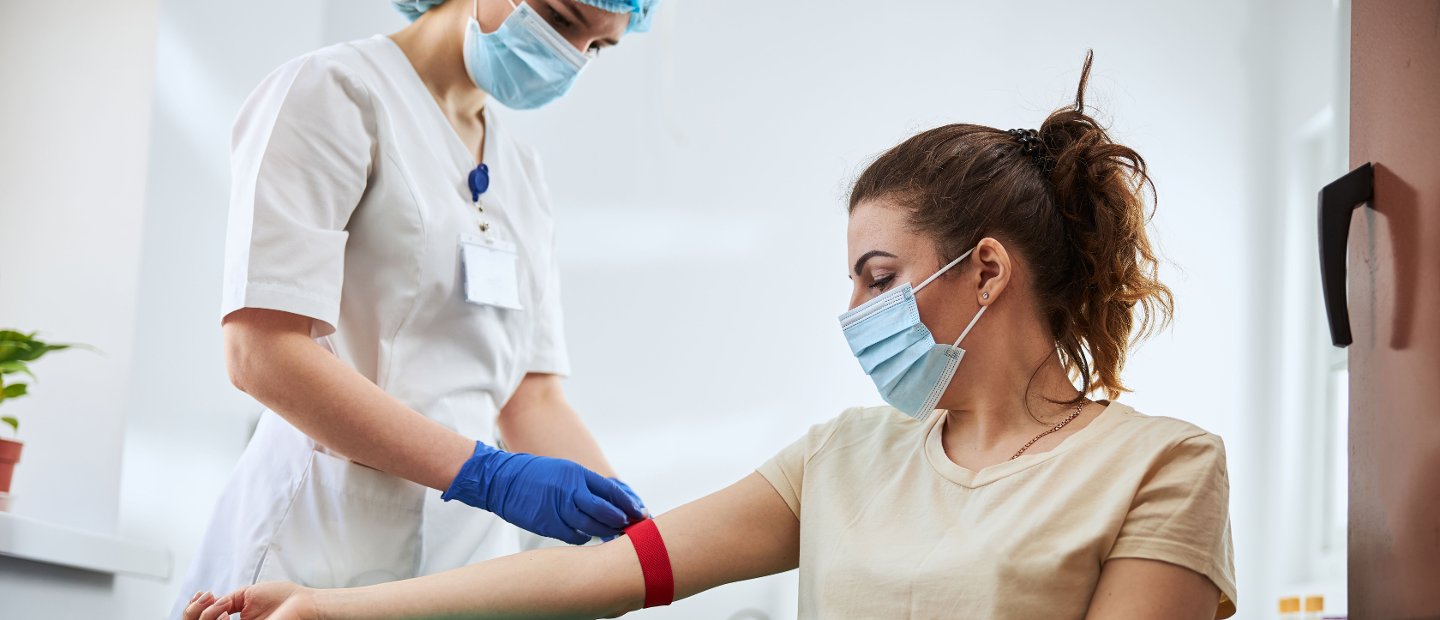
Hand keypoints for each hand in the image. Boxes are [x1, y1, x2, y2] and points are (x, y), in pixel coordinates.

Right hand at [182, 582, 314, 619]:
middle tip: (209, 599)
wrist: (304, 603)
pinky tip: (226, 615)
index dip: (194, 610)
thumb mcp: (247, 595)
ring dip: (207, 618)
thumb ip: (227, 600)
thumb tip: (208, 604)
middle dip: (196, 613)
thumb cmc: (283, 598)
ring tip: (222, 608)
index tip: (203, 595)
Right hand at [442, 441, 645, 543]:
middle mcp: (571, 491)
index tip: (640, 512)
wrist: (502, 480)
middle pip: (606, 511)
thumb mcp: (565, 471)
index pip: (612, 491)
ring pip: (592, 526)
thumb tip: (610, 500)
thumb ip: (586, 485)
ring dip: (606, 532)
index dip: (628, 504)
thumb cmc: (535, 475)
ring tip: (615, 536)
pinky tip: (586, 538)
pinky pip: (573, 536)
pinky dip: (583, 538)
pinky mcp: (548, 524)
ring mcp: (559, 509)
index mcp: (577, 474)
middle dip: (622, 521)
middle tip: (631, 528)